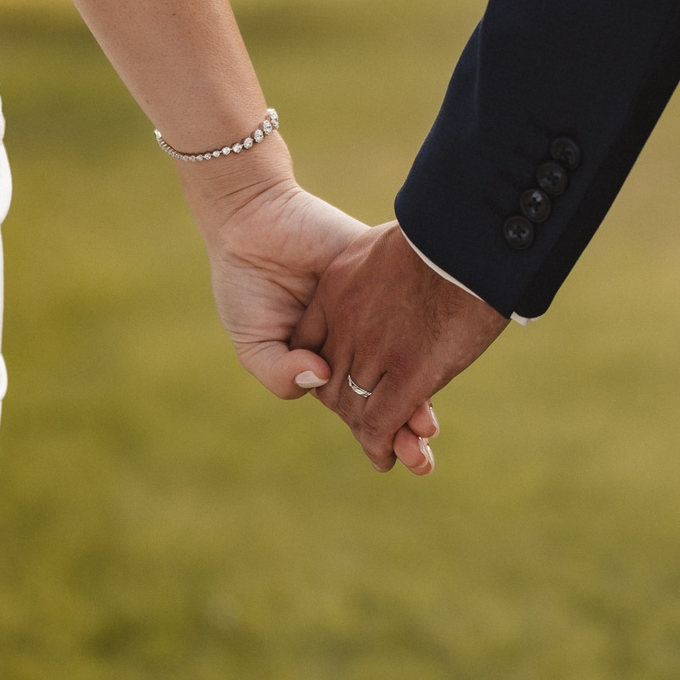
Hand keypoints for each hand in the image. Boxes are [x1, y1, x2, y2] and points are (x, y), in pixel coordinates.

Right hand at [182, 151, 440, 472]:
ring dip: (422, 394)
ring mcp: (376, 311)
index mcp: (328, 364)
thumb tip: (320, 378)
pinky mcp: (385, 277)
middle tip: (422, 454)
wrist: (254, 219)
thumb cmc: (246, 285)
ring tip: (428, 427)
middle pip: (392, 392)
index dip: (380, 434)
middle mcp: (359, 343)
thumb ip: (278, 373)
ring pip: (409, 360)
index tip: (398, 460)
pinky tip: (433, 366)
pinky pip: (411, 313)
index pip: (363, 407)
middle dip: (407, 426)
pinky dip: (424, 340)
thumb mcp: (254, 341)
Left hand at [294, 221, 507, 471]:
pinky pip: (381, 420)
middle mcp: (345, 321)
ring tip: (384, 450)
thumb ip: (375, 265)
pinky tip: (386, 457)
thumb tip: (389, 274)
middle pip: (331, 381)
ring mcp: (374, 346)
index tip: (343, 378)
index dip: (327, 368)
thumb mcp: (385, 240)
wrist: (472, 229)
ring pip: (355, 406)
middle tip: (371, 423)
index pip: (312, 344)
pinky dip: (381, 444)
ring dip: (369, 433)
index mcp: (336, 287)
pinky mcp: (410, 369)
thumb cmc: (443, 230)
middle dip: (348, 408)